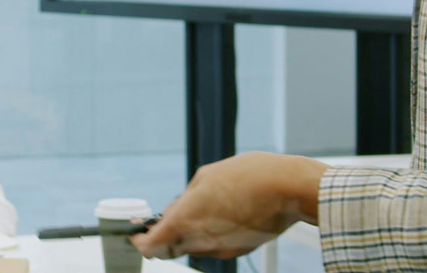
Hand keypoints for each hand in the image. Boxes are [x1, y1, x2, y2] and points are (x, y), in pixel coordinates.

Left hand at [130, 152, 327, 259]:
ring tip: (199, 209)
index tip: (137, 233)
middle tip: (162, 222)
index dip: (140, 241)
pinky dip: (208, 235)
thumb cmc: (250, 176)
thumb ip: (185, 197)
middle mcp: (200, 240)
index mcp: (186, 220)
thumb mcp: (207, 176)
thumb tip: (174, 210)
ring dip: (187, 234)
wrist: (289, 189)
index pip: (150, 246)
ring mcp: (220, 249)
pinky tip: (220, 214)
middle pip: (169, 249)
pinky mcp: (238, 250)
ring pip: (191, 248)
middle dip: (162, 237)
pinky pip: (213, 246)